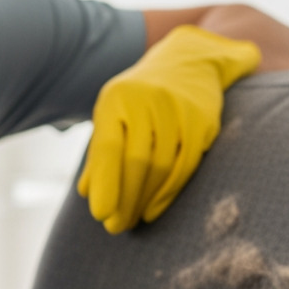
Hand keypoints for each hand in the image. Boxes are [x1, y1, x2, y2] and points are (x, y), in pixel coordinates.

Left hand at [77, 25, 259, 233]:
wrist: (189, 61)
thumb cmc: (140, 99)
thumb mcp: (113, 115)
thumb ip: (100, 153)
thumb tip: (86, 192)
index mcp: (117, 99)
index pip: (108, 146)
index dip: (105, 182)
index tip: (100, 214)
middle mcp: (146, 100)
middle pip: (136, 161)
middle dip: (125, 199)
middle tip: (115, 227)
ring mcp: (177, 109)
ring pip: (161, 167)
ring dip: (145, 200)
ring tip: (132, 220)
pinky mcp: (202, 121)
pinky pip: (185, 166)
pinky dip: (168, 193)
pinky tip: (154, 209)